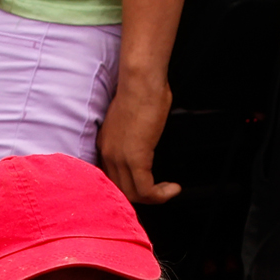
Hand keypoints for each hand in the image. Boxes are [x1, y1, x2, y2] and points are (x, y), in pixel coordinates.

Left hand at [98, 81, 179, 204]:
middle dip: (143, 196)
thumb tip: (147, 140)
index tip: (149, 186)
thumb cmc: (141, 91)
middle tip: (161, 192)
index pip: (112, 177)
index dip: (131, 186)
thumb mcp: (134, 117)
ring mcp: (119, 158)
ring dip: (154, 198)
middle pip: (121, 190)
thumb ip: (136, 134)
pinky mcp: (135, 158)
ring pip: (132, 194)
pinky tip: (173, 188)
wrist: (141, 81)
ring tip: (169, 191)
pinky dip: (161, 195)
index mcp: (106, 144)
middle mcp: (108, 153)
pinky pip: (146, 190)